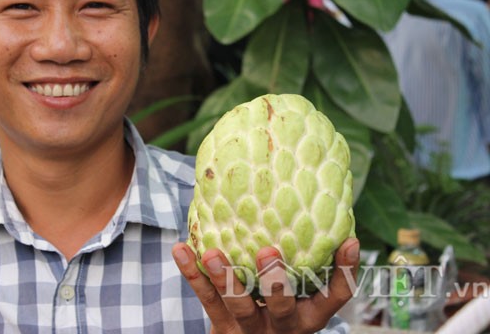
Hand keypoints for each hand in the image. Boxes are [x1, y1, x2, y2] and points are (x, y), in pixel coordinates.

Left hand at [172, 238, 359, 333]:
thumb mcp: (300, 296)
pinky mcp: (222, 327)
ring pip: (239, 305)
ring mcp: (250, 329)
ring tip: (212, 253)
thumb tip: (316, 209)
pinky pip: (206, 299)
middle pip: (281, 306)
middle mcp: (283, 325)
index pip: (335, 296)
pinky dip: (192, 274)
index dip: (345, 271)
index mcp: (309, 315)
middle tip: (268, 252)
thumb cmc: (278, 310)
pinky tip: (180, 249)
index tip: (350, 241)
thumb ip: (306, 263)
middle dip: (275, 282)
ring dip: (225, 278)